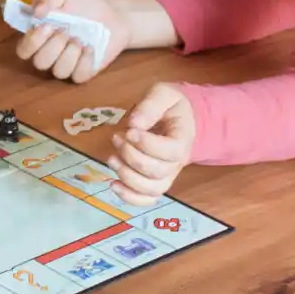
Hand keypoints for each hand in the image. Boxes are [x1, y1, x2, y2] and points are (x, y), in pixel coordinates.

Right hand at [15, 0, 128, 82]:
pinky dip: (85, 62)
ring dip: (70, 54)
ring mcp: (67, 64)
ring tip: (80, 39)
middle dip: (53, 47)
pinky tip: (91, 48)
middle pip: (40, 63)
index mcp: (40, 36)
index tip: (47, 26)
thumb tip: (35, 12)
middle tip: (66, 31)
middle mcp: (50, 53)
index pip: (23, 50)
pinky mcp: (84, 71)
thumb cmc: (84, 4)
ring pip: (59, 72)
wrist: (113, 14)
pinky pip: (78, 76)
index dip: (31, 42)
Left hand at [106, 82, 196, 205]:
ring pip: (151, 189)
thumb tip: (134, 122)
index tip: (129, 131)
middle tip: (117, 138)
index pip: (170, 151)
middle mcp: (177, 162)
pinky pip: (146, 199)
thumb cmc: (171, 106)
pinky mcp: (154, 182)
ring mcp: (167, 175)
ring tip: (112, 158)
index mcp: (183, 139)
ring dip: (127, 176)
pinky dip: (129, 197)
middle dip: (131, 156)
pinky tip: (113, 184)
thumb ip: (151, 105)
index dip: (147, 144)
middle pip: (157, 171)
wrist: (179, 119)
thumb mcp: (163, 94)